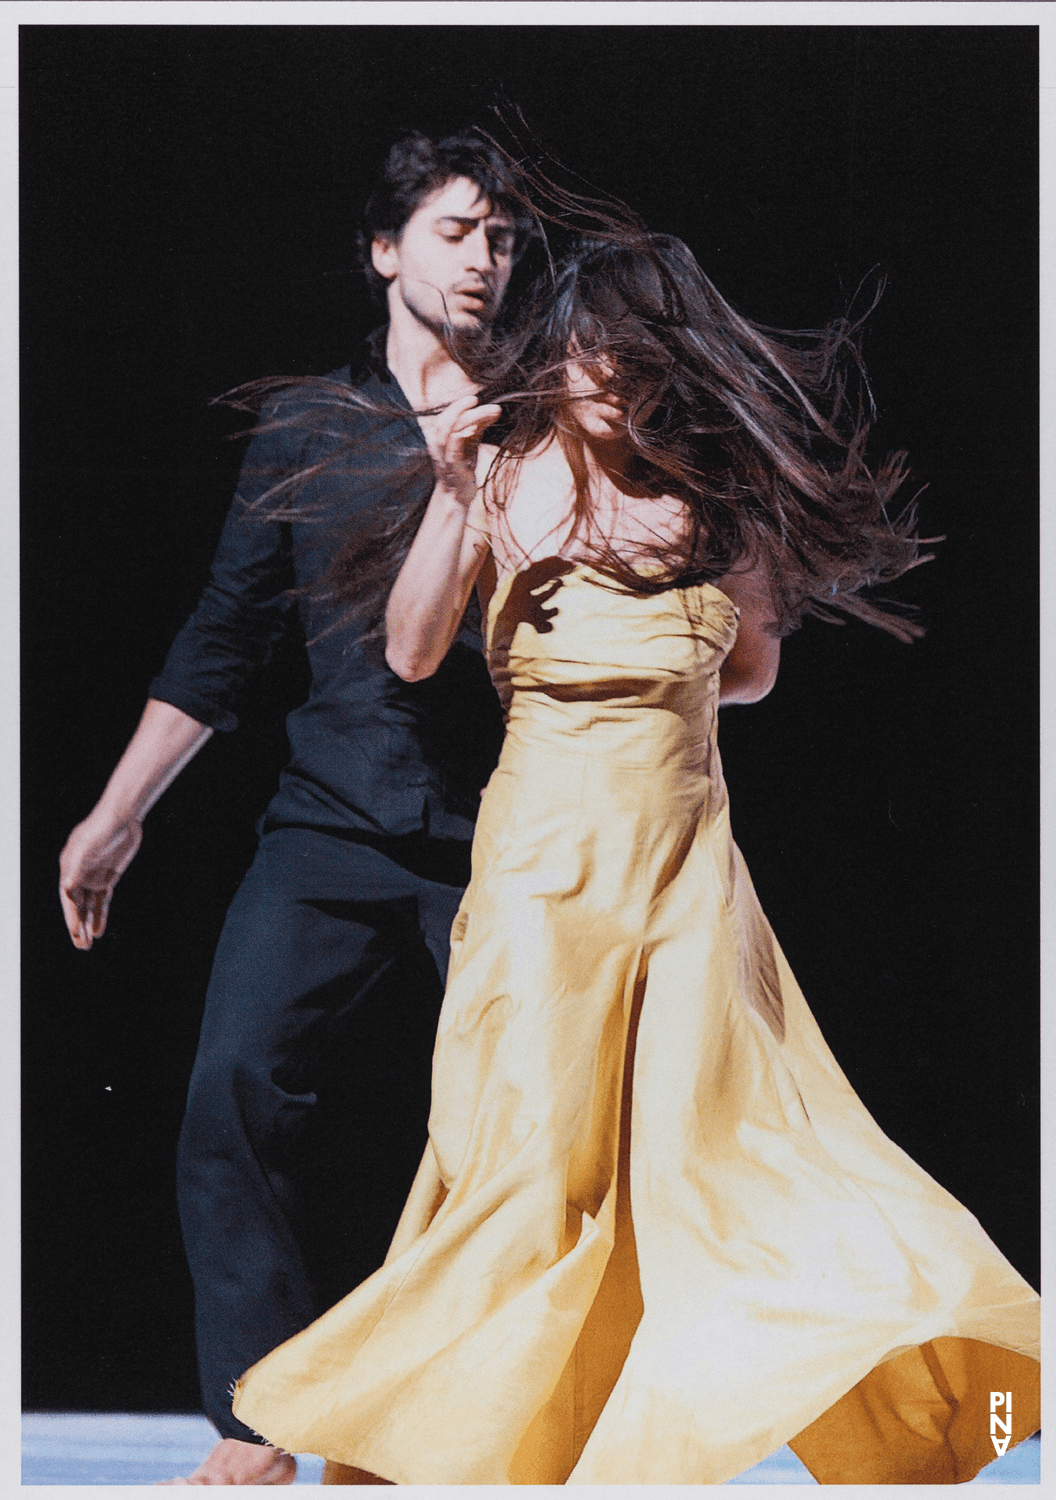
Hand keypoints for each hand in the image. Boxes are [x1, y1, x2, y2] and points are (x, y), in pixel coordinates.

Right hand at [59, 808, 142, 949]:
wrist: (123, 817)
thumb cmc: (104, 828)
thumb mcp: (90, 846)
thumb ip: (78, 865)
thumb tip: (67, 886)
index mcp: (69, 867)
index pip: (68, 897)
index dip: (72, 916)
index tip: (76, 932)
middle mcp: (78, 874)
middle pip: (77, 906)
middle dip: (77, 926)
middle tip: (80, 947)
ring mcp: (93, 876)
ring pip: (89, 907)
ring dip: (87, 925)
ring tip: (87, 945)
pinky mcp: (108, 877)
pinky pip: (102, 901)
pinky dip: (100, 915)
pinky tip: (99, 930)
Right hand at [420, 392, 501, 507]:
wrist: (456, 497)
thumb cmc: (463, 469)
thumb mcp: (470, 445)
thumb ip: (476, 428)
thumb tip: (493, 410)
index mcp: (442, 438)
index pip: (446, 416)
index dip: (459, 405)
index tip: (475, 399)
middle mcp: (439, 446)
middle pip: (445, 420)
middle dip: (460, 407)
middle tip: (477, 400)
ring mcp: (445, 457)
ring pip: (448, 431)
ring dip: (468, 418)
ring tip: (487, 412)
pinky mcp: (453, 468)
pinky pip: (453, 450)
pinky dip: (460, 437)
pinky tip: (473, 429)